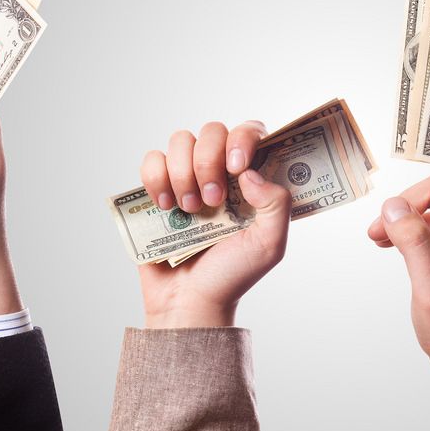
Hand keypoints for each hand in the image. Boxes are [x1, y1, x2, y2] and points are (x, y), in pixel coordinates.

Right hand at [137, 119, 291, 327]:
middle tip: (211, 201)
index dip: (243, 138)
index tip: (235, 166)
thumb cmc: (232, 274)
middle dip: (209, 162)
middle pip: (213, 130)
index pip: (250, 131)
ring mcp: (187, 177)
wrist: (190, 300)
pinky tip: (165, 208)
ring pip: (180, 140)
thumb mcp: (270, 244)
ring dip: (182, 173)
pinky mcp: (158, 188)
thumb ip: (278, 204)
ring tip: (189, 210)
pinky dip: (155, 178)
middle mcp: (219, 171)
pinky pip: (151, 160)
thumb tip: (251, 172)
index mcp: (250, 179)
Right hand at [367, 70, 429, 423]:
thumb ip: (412, 243)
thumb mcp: (429, 288)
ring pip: (428, 201)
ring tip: (375, 242)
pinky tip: (384, 245)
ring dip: (400, 215)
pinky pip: (425, 220)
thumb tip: (394, 206)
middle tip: (393, 198)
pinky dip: (403, 227)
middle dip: (413, 188)